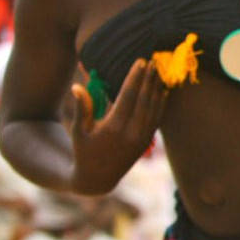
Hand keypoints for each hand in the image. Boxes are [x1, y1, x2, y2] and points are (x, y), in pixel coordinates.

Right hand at [69, 59, 167, 192]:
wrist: (98, 178)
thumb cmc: (84, 151)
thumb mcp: (79, 131)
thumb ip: (81, 108)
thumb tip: (76, 86)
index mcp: (113, 128)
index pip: (128, 96)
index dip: (135, 77)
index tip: (140, 62)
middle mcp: (131, 132)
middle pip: (144, 99)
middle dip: (148, 79)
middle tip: (152, 61)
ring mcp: (142, 138)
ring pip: (154, 107)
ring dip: (157, 88)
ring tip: (158, 71)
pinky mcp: (147, 141)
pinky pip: (157, 118)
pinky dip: (161, 103)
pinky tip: (163, 90)